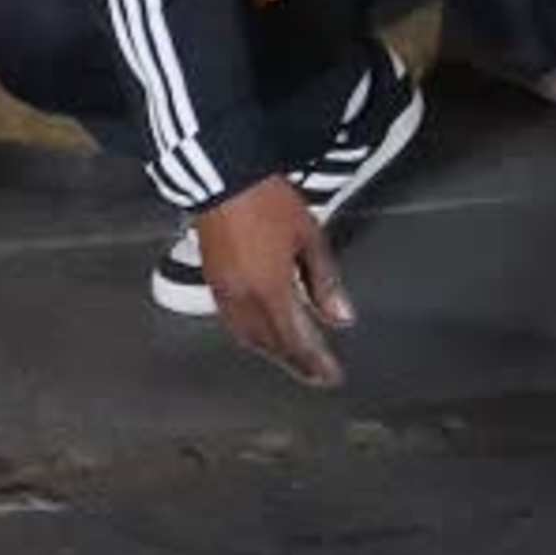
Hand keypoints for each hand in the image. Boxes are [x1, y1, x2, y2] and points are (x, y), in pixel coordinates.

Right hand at [188, 176, 354, 386]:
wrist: (223, 177)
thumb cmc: (269, 201)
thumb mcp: (308, 236)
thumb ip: (325, 281)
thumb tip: (341, 318)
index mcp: (271, 291)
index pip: (297, 340)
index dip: (316, 363)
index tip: (332, 377)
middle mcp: (245, 300)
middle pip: (272, 345)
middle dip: (295, 364)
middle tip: (315, 375)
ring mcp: (225, 293)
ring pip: (250, 338)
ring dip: (273, 354)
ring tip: (292, 359)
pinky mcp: (213, 282)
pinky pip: (234, 324)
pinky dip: (252, 337)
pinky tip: (261, 333)